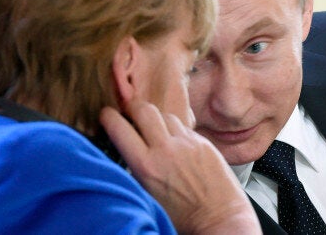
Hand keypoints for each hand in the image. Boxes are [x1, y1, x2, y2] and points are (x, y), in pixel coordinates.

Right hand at [100, 101, 260, 234]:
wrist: (219, 218)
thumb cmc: (183, 216)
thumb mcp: (146, 195)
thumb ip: (134, 169)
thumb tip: (123, 149)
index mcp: (146, 166)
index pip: (119, 127)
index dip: (108, 117)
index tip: (106, 116)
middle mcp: (166, 149)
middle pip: (143, 109)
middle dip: (132, 107)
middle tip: (130, 114)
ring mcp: (187, 142)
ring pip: (165, 114)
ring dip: (156, 118)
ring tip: (154, 130)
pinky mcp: (203, 142)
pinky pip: (183, 126)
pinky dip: (175, 130)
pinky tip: (175, 143)